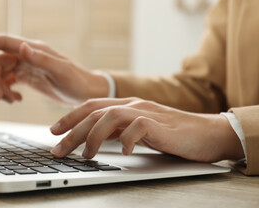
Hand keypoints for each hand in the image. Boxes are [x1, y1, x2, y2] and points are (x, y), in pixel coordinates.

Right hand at [0, 35, 107, 103]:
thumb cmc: (77, 81)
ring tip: (10, 101)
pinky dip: (7, 92)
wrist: (85, 92)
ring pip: (0, 73)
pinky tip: (17, 100)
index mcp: (33, 50)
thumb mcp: (61, 71)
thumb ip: (41, 59)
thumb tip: (21, 47)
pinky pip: (8, 82)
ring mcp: (26, 66)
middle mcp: (27, 55)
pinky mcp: (27, 77)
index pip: (2, 42)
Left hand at [50, 97, 244, 162]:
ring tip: (86, 155)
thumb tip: (93, 138)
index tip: (54, 131)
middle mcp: (133, 104)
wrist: (207, 133)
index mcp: (127, 104)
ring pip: (110, 116)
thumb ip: (118, 129)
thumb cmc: (172, 133)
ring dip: (93, 136)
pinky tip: (122, 152)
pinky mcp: (160, 124)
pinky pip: (137, 128)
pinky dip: (126, 140)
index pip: (91, 105)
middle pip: (95, 113)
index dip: (70, 117)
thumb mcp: (138, 130)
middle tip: (58, 149)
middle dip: (72, 131)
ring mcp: (146, 112)